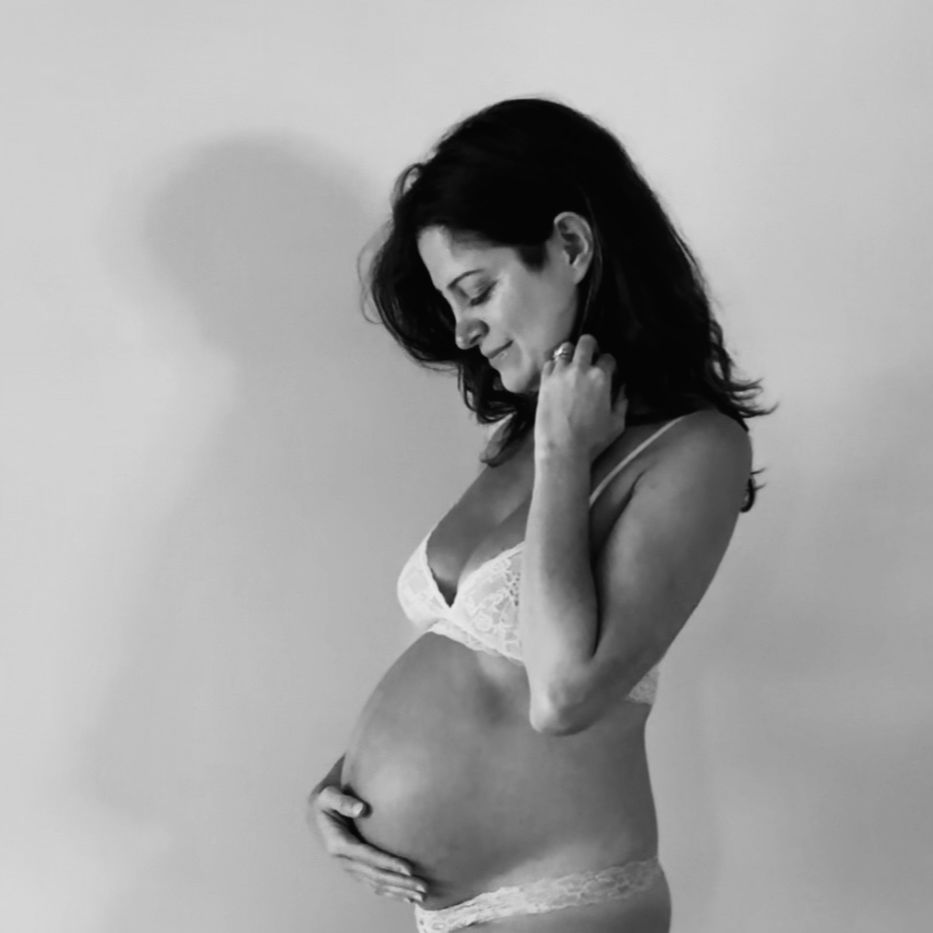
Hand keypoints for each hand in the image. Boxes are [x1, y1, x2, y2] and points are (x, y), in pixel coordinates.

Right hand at [307, 784, 428, 904]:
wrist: (317, 813)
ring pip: (376, 884)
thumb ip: (343, 801)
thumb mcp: (329, 796)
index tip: (409, 868)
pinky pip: (374, 884)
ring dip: (399, 892)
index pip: (368, 856)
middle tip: (423, 887)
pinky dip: (391, 892)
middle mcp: (344, 860)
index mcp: (338, 844)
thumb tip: (361, 809)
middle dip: (400, 883)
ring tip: (421, 896)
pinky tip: (407, 897)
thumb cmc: (326, 801)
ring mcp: (350, 867)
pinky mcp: (355, 869)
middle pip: (375, 876)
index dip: (388, 863)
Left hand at [535, 334, 627, 461]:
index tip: (608, 371)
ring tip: (572, 364)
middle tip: (590, 356)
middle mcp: (580, 369)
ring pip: (565, 349)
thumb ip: (622, 403)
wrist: (562, 449)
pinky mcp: (544, 381)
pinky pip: (549, 363)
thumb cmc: (593, 440)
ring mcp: (560, 373)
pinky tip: (557, 375)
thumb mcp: (617, 424)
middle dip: (591, 346)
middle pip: (586, 342)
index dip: (609, 364)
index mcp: (601, 377)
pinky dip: (555, 365)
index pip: (608, 358)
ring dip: (571, 354)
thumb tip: (622, 390)